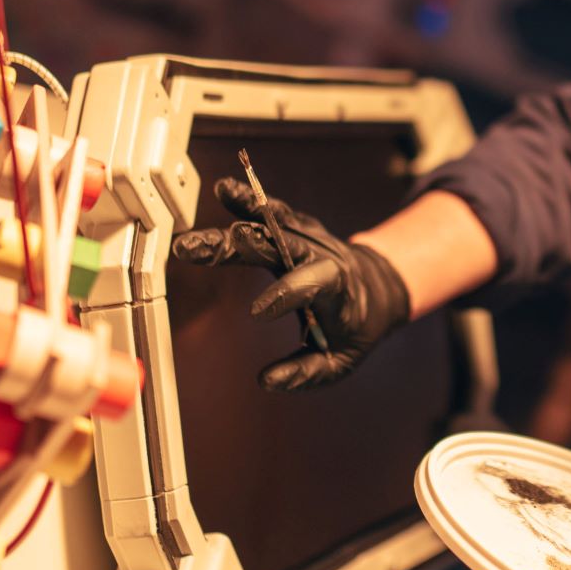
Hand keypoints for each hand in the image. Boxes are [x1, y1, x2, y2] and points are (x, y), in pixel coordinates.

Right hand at [170, 177, 410, 389]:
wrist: (377, 288)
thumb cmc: (355, 328)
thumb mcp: (341, 361)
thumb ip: (306, 373)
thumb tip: (269, 381)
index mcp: (337, 291)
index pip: (312, 285)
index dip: (287, 295)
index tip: (258, 314)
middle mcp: (322, 257)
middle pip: (279, 245)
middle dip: (237, 244)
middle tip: (193, 248)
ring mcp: (310, 239)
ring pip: (275, 221)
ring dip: (244, 211)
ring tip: (218, 195)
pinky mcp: (298, 229)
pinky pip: (275, 212)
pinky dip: (252, 201)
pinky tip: (227, 189)